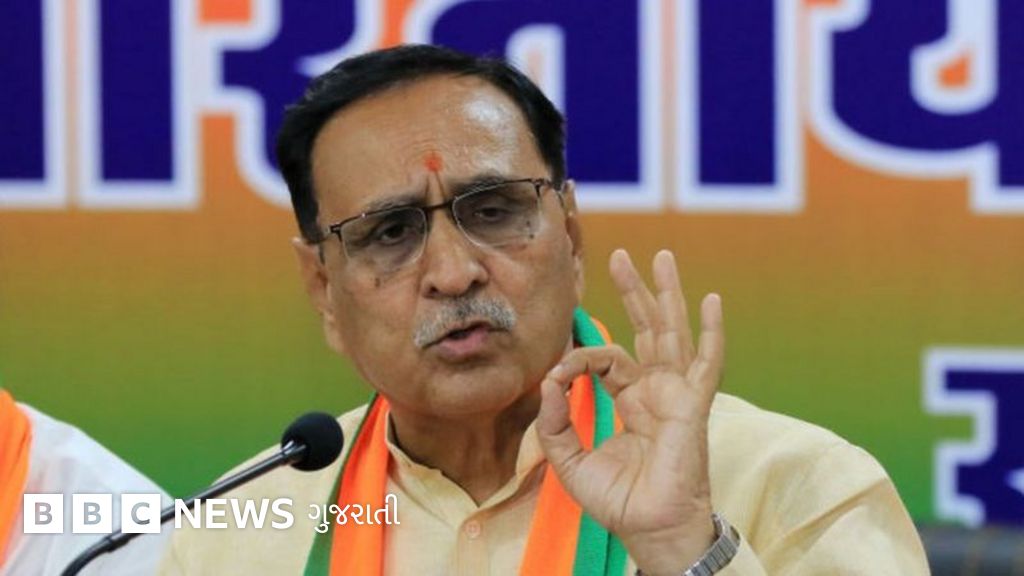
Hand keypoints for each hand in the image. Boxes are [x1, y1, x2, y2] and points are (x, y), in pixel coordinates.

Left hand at [536, 249, 724, 575]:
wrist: (650, 529)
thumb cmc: (618, 500)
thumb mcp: (570, 459)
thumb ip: (554, 421)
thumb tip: (547, 380)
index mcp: (630, 399)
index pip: (604, 359)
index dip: (577, 359)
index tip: (554, 376)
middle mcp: (655, 390)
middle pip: (645, 329)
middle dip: (633, 291)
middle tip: (620, 257)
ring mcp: (676, 393)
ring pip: (672, 332)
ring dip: (666, 294)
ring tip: (662, 257)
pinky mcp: (692, 405)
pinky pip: (706, 363)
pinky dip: (711, 332)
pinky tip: (711, 300)